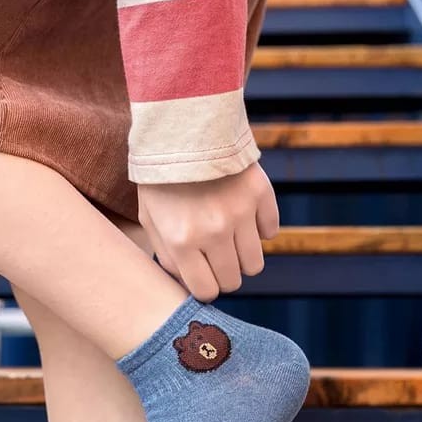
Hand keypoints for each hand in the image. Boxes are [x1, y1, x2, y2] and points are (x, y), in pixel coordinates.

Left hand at [136, 161, 278, 300]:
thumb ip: (168, 257)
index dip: (205, 287)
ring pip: (255, 264)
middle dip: (223, 274)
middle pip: (233, 281)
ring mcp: (241, 213)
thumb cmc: (161, 180)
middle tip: (214, 257)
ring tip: (229, 239)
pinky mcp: (260, 194)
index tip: (202, 276)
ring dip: (242, 257)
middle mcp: (214, 231)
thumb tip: (190, 285)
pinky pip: (270, 231)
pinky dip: (260, 229)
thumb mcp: (151, 220)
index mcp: (182, 241)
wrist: (182, 131)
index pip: (206, 290)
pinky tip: (243, 216)